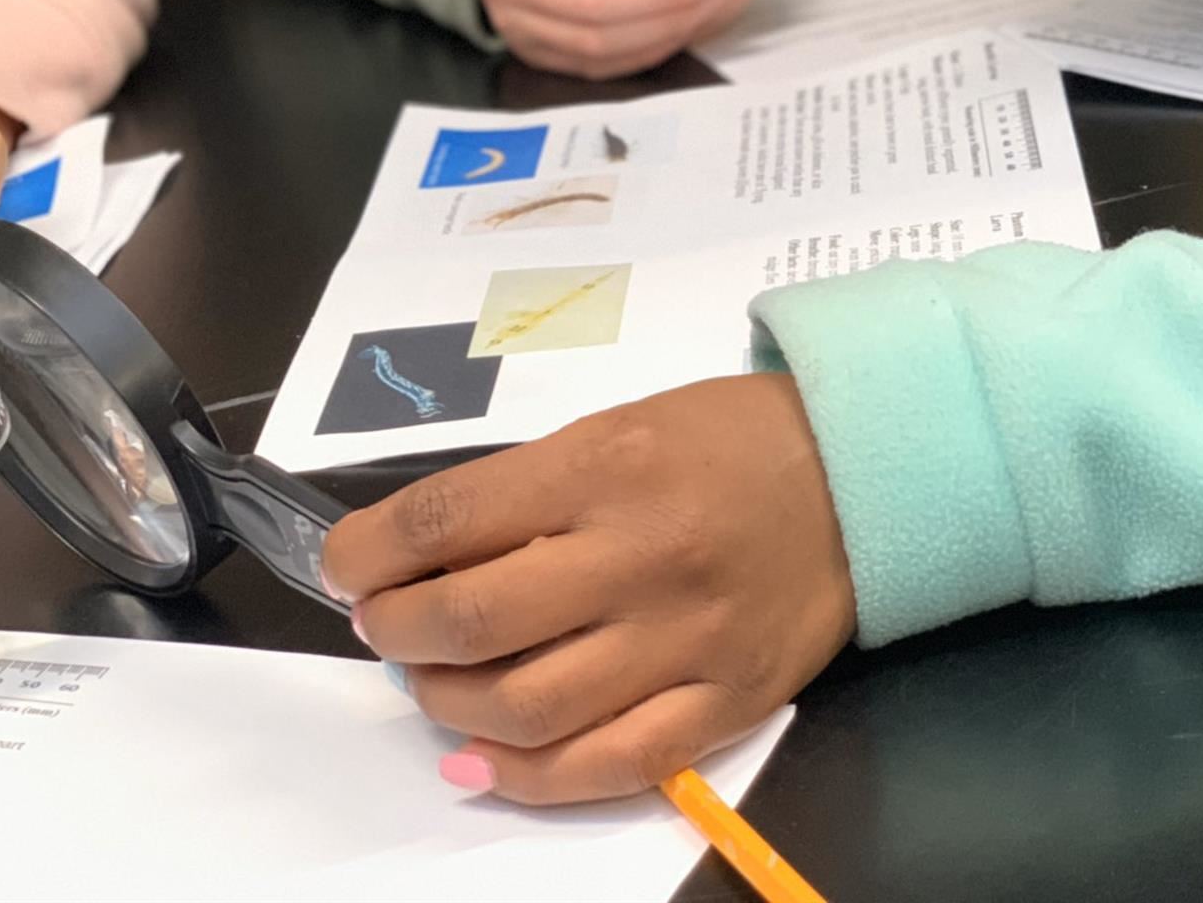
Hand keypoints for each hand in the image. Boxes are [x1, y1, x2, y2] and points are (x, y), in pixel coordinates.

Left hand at [325, 373, 855, 805]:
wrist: (855, 472)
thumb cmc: (722, 439)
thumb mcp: (614, 427)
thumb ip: (528, 491)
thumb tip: (423, 558)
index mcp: (604, 468)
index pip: (450, 520)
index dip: (371, 553)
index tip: (347, 568)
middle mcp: (639, 556)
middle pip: (474, 622)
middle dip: (397, 632)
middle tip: (384, 625)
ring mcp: (684, 640)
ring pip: (527, 708)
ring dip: (447, 704)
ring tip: (433, 682)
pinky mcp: (725, 703)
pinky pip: (608, 765)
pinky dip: (526, 776)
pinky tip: (482, 758)